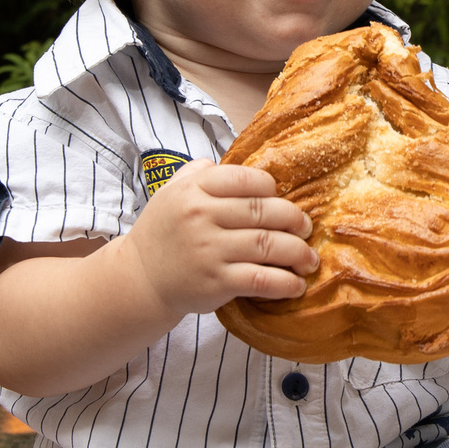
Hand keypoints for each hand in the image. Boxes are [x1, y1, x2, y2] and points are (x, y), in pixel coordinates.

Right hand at [123, 162, 317, 316]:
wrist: (139, 278)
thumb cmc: (163, 233)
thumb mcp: (171, 192)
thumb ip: (199, 172)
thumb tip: (233, 163)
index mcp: (194, 190)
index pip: (245, 179)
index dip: (271, 188)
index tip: (281, 199)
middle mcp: (201, 216)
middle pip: (263, 211)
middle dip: (294, 220)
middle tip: (305, 228)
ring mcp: (209, 250)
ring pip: (268, 245)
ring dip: (298, 253)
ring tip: (309, 259)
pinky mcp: (216, 282)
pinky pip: (261, 279)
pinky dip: (285, 283)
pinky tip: (296, 284)